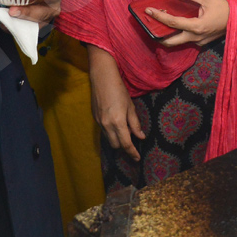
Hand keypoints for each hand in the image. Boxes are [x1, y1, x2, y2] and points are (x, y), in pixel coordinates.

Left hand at [5, 0, 61, 23]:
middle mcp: (52, 6)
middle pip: (44, 13)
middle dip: (29, 12)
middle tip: (14, 10)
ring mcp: (44, 17)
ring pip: (34, 22)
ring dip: (20, 19)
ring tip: (9, 14)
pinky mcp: (34, 24)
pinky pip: (26, 28)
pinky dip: (16, 26)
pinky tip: (5, 24)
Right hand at [86, 46, 144, 161]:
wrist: (102, 77)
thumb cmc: (119, 89)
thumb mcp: (130, 106)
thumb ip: (135, 124)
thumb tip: (141, 137)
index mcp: (117, 122)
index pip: (126, 144)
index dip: (132, 153)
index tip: (137, 158)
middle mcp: (106, 125)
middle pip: (115, 145)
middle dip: (124, 147)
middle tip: (132, 143)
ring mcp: (99, 122)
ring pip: (109, 139)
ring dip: (117, 140)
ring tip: (125, 134)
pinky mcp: (95, 118)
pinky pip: (104, 131)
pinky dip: (111, 133)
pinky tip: (116, 125)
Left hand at [145, 0, 228, 46]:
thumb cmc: (223, 8)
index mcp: (196, 27)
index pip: (172, 23)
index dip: (158, 16)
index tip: (148, 10)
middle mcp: (195, 38)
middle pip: (170, 42)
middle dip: (157, 36)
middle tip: (150, 25)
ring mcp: (198, 42)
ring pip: (178, 42)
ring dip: (168, 35)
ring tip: (161, 24)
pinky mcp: (202, 42)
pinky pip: (186, 40)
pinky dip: (179, 34)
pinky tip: (177, 24)